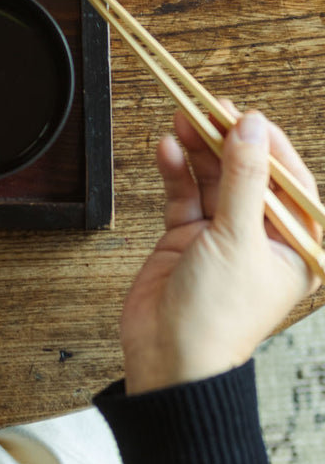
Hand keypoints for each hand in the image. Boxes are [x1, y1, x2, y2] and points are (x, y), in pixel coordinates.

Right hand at [120, 107, 321, 394]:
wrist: (170, 356)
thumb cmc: (219, 317)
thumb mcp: (239, 239)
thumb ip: (244, 178)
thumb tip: (251, 127)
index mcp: (296, 244)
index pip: (288, 180)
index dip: (266, 144)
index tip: (244, 114)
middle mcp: (261, 236)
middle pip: (246, 172)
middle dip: (226, 140)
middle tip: (205, 108)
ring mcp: (221, 234)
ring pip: (212, 177)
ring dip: (197, 149)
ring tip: (182, 118)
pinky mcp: (186, 236)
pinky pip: (183, 192)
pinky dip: (175, 170)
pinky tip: (168, 149)